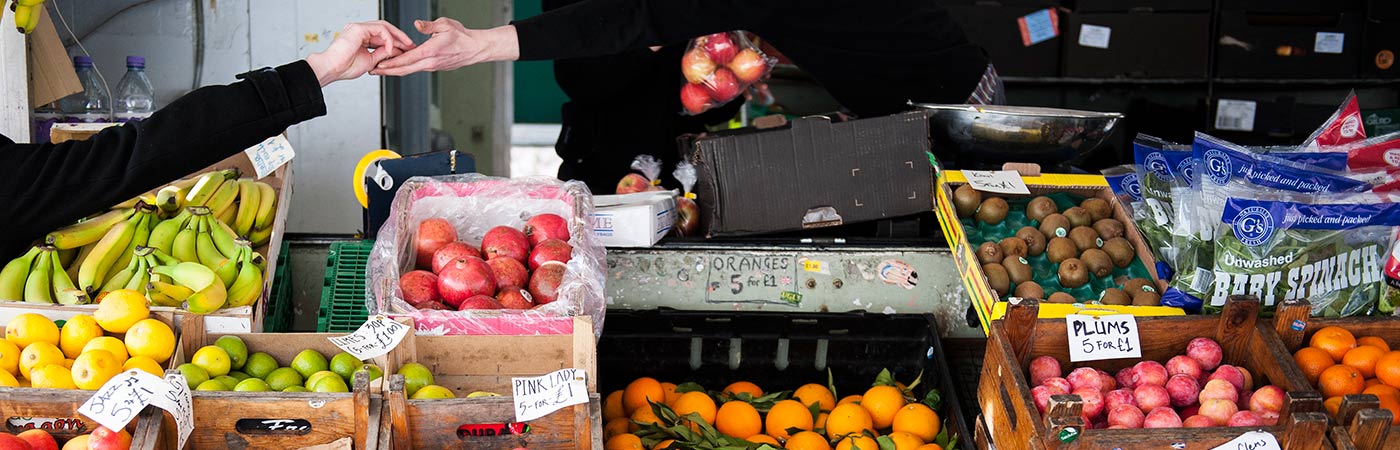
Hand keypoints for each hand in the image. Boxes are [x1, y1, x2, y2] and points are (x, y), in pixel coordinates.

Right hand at [305, 21, 416, 86]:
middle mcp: (359, 31)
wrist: (332, 68)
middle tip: (412, 45)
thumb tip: (394, 52)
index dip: (396, 43)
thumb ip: (382, 54)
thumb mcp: (370, 61)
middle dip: (400, 37)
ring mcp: (358, 28)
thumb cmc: (345, 67)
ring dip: (397, 36)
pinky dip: (389, 39)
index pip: (382, 37)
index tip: (407, 50)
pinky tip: (392, 49)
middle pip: (385, 29)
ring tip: (407, 45)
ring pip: (384, 27)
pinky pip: (380, 30)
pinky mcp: (359, 28)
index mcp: (360, 38)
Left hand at [371, 18, 518, 75]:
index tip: (379, 64)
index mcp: (431, 52)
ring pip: (409, 70)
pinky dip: (405, 68)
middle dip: (387, 71)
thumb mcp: (445, 25)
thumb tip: (417, 25)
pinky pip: (416, 68)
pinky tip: (398, 66)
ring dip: (394, 71)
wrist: (475, 48)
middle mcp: (430, 62)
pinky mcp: (433, 67)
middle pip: (405, 69)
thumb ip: (429, 26)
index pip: (407, 59)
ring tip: (381, 70)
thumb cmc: (462, 36)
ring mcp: (432, 66)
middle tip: (373, 71)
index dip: (391, 63)